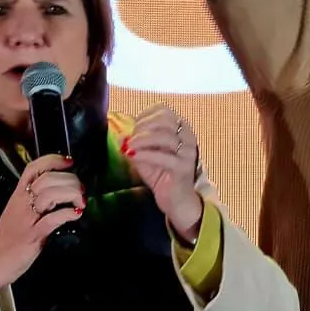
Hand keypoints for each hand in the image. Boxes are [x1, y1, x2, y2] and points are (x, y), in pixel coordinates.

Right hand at [0, 155, 83, 296]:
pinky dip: (67, 213)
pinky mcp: (33, 235)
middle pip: (47, 179)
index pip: (34, 168)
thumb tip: (62, 188)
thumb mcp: (21, 210)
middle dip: (70, 180)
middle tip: (81, 189)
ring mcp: (28, 218)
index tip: (69, 161)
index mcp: (19, 195)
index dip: (53, 160)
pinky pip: (52, 219)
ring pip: (50, 194)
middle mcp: (22, 203)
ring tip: (80, 201)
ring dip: (71, 194)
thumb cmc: (10, 236)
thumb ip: (37, 198)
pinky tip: (76, 213)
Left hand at [123, 105, 203, 240]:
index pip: (164, 110)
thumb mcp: (145, 154)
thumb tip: (121, 136)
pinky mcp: (184, 168)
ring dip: (142, 140)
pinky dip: (146, 155)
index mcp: (181, 129)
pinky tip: (133, 156)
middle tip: (130, 138)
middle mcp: (188, 137)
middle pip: (165, 120)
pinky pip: (164, 157)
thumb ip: (135, 144)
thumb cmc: (161, 174)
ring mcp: (188, 153)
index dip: (145, 116)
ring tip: (129, 147)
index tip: (133, 127)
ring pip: (165, 137)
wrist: (176, 200)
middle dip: (143, 126)